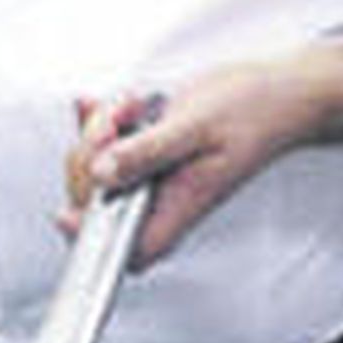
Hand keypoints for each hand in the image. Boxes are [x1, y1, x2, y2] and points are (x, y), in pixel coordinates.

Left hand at [63, 60, 324, 267]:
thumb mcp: (195, 127)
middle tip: (115, 122)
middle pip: (96, 200)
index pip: (124, 248)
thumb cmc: (251, 114)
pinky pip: (105, 144)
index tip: (68, 207)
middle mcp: (160, 199)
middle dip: (92, 154)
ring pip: (95, 168)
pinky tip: (118, 104)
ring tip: (131, 106)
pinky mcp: (145, 153)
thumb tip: (105, 173)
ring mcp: (150, 177)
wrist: (274, 94)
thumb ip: (147, 153)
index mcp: (177, 207)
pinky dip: (102, 119)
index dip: (88, 235)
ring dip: (98, 130)